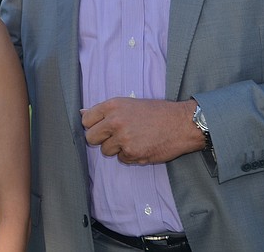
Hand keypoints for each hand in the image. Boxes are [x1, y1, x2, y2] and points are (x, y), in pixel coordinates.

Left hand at [81, 98, 201, 164]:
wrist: (181, 123)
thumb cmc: (156, 112)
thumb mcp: (128, 104)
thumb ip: (105, 110)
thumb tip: (81, 112)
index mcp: (112, 106)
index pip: (86, 120)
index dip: (92, 125)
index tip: (100, 127)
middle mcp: (115, 121)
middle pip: (91, 138)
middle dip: (100, 139)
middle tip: (114, 136)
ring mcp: (123, 139)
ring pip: (106, 151)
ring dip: (117, 148)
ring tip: (133, 139)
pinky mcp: (133, 153)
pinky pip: (122, 159)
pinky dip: (130, 156)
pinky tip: (142, 146)